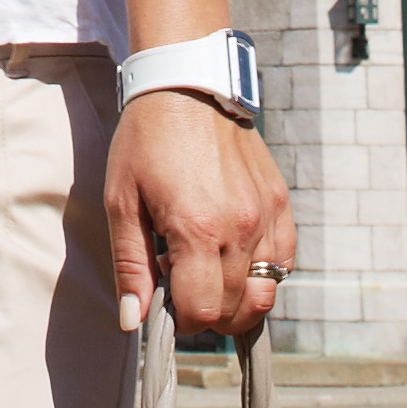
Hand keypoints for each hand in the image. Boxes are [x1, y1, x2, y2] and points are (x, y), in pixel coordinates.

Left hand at [105, 90, 290, 341]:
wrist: (186, 85)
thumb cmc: (146, 141)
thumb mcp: (122, 202)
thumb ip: (130, 267)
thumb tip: (133, 322)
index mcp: (197, 230)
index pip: (203, 312)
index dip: (180, 319)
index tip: (164, 298)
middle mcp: (240, 227)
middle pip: (236, 310)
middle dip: (207, 312)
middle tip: (181, 281)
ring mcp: (266, 215)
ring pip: (266, 294)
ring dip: (238, 300)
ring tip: (207, 272)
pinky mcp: (281, 203)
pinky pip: (284, 262)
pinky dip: (263, 275)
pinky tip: (234, 255)